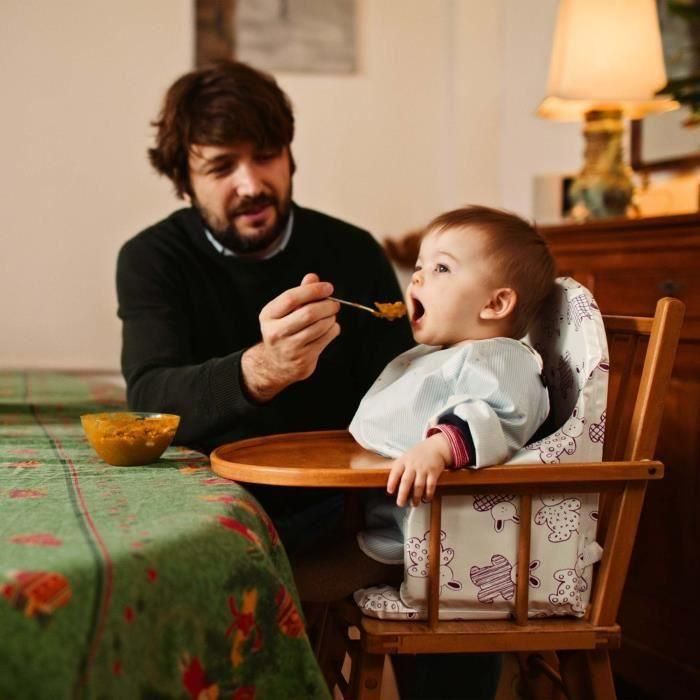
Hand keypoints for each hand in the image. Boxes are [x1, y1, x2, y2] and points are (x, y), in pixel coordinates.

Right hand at [241, 273, 339, 402]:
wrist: (275, 364)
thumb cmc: (283, 331)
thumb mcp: (284, 311)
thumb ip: (299, 294)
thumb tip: (312, 277)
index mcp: (269, 315)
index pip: (291, 298)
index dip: (313, 290)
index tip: (328, 287)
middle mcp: (276, 332)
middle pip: (308, 313)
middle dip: (327, 305)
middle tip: (335, 304)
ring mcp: (289, 348)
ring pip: (320, 327)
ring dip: (331, 318)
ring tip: (330, 316)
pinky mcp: (303, 359)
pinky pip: (326, 339)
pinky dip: (333, 330)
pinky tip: (329, 328)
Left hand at [387, 433, 452, 506]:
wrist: (435, 447)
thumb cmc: (418, 454)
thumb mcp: (405, 457)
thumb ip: (398, 469)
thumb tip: (390, 484)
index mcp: (403, 461)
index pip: (395, 472)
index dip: (392, 482)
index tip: (390, 491)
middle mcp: (413, 465)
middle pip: (406, 481)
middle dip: (403, 494)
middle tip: (400, 504)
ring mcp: (423, 469)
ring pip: (418, 485)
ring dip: (416, 497)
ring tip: (414, 504)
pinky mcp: (433, 472)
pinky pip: (430, 485)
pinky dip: (428, 494)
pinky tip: (425, 499)